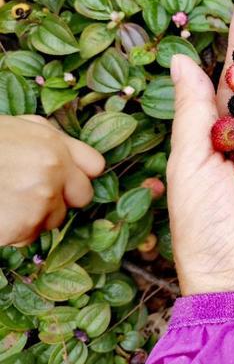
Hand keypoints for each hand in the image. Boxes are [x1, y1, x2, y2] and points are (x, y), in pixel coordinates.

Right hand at [0, 115, 104, 245]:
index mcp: (53, 144)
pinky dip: (13, 232)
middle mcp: (54, 170)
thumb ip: (48, 139)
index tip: (65, 179)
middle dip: (62, 198)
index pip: (94, 166)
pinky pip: (29, 236)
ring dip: (35, 216)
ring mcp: (41, 199)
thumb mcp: (14, 128)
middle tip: (30, 194)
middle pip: (82, 196)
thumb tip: (70, 156)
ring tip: (4, 202)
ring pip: (55, 218)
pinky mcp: (23, 225)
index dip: (78, 174)